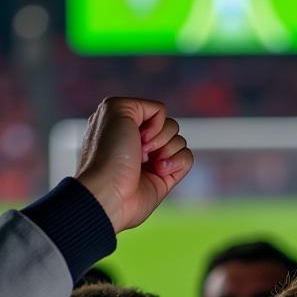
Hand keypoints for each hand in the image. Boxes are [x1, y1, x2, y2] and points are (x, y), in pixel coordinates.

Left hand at [74, 97, 192, 232]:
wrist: (110, 191)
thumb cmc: (109, 152)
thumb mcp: (116, 109)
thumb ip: (143, 104)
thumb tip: (162, 122)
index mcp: (127, 124)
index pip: (158, 112)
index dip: (152, 121)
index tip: (135, 133)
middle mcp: (141, 141)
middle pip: (171, 126)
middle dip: (160, 135)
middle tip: (142, 150)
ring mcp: (154, 160)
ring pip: (180, 141)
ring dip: (167, 149)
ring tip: (151, 164)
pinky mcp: (166, 178)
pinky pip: (187, 159)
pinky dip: (177, 162)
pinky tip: (160, 171)